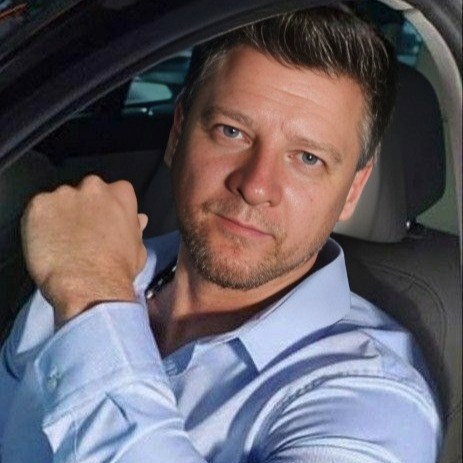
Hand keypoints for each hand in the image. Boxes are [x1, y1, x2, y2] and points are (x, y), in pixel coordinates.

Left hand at [21, 175, 148, 324]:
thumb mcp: (137, 248)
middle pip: (86, 192)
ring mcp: (64, 195)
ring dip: (60, 216)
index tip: (104, 223)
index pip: (116, 192)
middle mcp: (92, 187)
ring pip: (60, 202)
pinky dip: (39, 225)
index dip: (108, 209)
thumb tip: (139, 219)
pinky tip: (46, 244)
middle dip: (83, 208)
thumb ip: (135, 228)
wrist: (89, 285)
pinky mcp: (39, 206)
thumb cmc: (119, 270)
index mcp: (120, 194)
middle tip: (82, 233)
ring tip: (61, 242)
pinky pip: (37, 212)